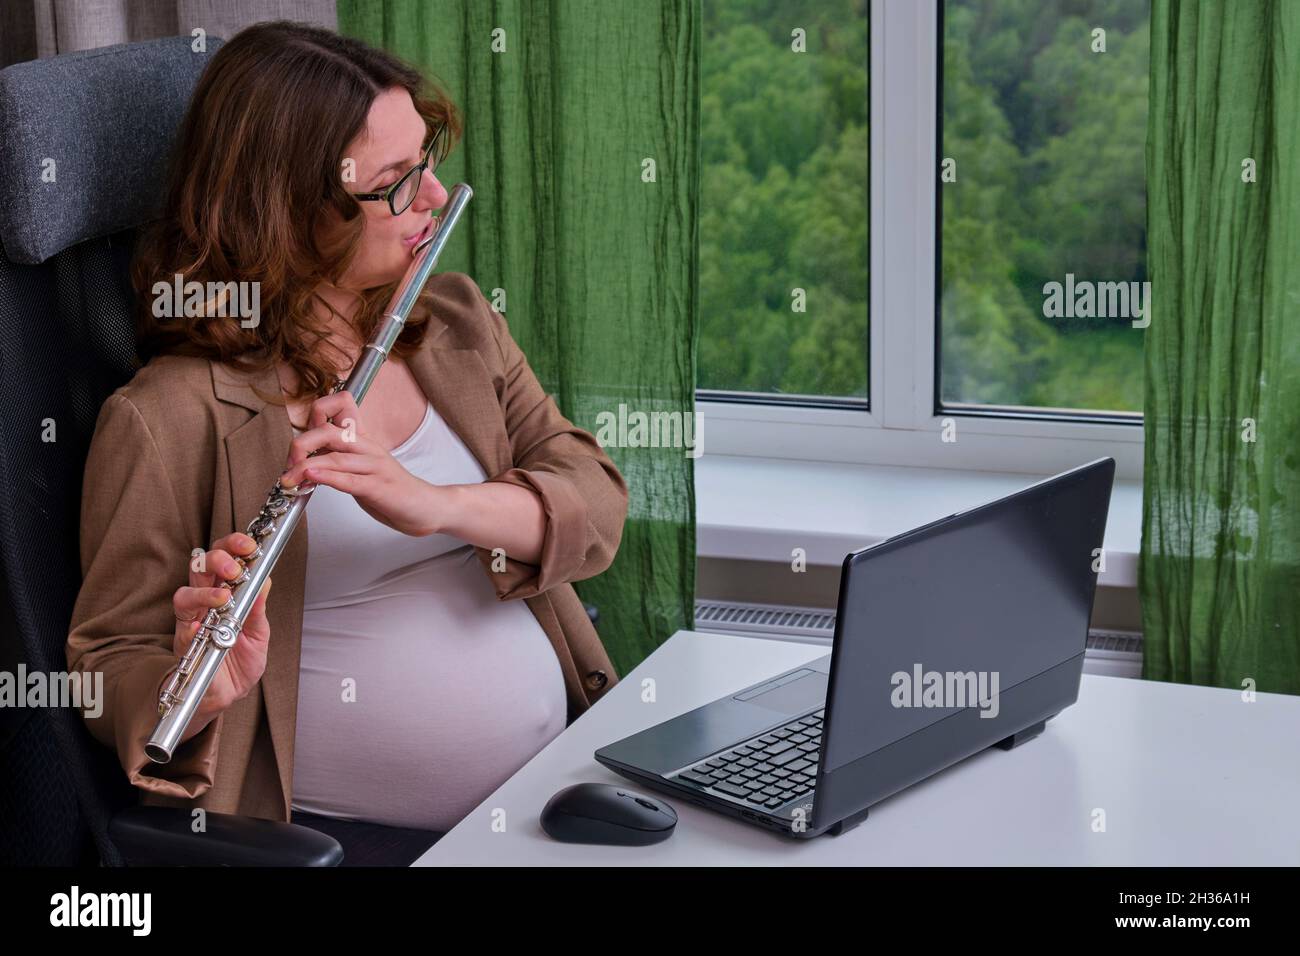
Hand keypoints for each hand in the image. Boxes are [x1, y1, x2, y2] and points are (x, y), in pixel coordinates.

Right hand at [169, 532, 271, 720]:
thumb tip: (265, 581)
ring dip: (203, 593)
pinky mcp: (184, 647)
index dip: (232, 548)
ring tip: (223, 599)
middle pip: (200, 568)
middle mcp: (204, 604)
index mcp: (224, 594)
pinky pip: (182, 632)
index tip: (249, 546)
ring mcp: (191, 623)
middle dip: (217, 560)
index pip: (223, 561)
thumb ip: (258, 609)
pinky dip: (191, 628)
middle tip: (235, 569)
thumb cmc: (241, 661)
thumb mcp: (259, 634)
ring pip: (184, 595)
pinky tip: (201, 627)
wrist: (227, 695)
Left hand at [280, 390, 441, 536]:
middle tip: (288, 466)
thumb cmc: (392, 489)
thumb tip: (306, 457)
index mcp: (363, 439)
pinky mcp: (380, 488)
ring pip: (335, 457)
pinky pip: (350, 480)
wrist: (426, 507)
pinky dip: (327, 478)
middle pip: (328, 431)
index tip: (302, 439)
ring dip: (305, 468)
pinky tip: (312, 478)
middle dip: (300, 445)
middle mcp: (369, 447)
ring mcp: (375, 467)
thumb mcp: (362, 467)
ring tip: (289, 479)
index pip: (341, 405)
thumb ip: (338, 457)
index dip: (316, 413)